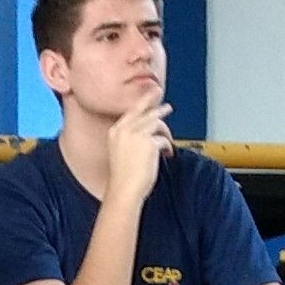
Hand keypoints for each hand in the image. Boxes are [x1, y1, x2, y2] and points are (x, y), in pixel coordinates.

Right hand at [104, 90, 171, 205]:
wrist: (124, 189)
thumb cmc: (122, 176)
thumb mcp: (121, 152)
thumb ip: (131, 139)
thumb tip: (149, 132)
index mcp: (115, 131)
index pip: (132, 111)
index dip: (144, 102)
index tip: (152, 94)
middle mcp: (124, 129)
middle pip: (146, 113)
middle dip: (158, 109)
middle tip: (167, 107)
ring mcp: (136, 134)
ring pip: (156, 123)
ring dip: (165, 131)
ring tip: (169, 136)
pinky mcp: (149, 142)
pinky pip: (163, 139)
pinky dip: (167, 146)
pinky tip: (167, 154)